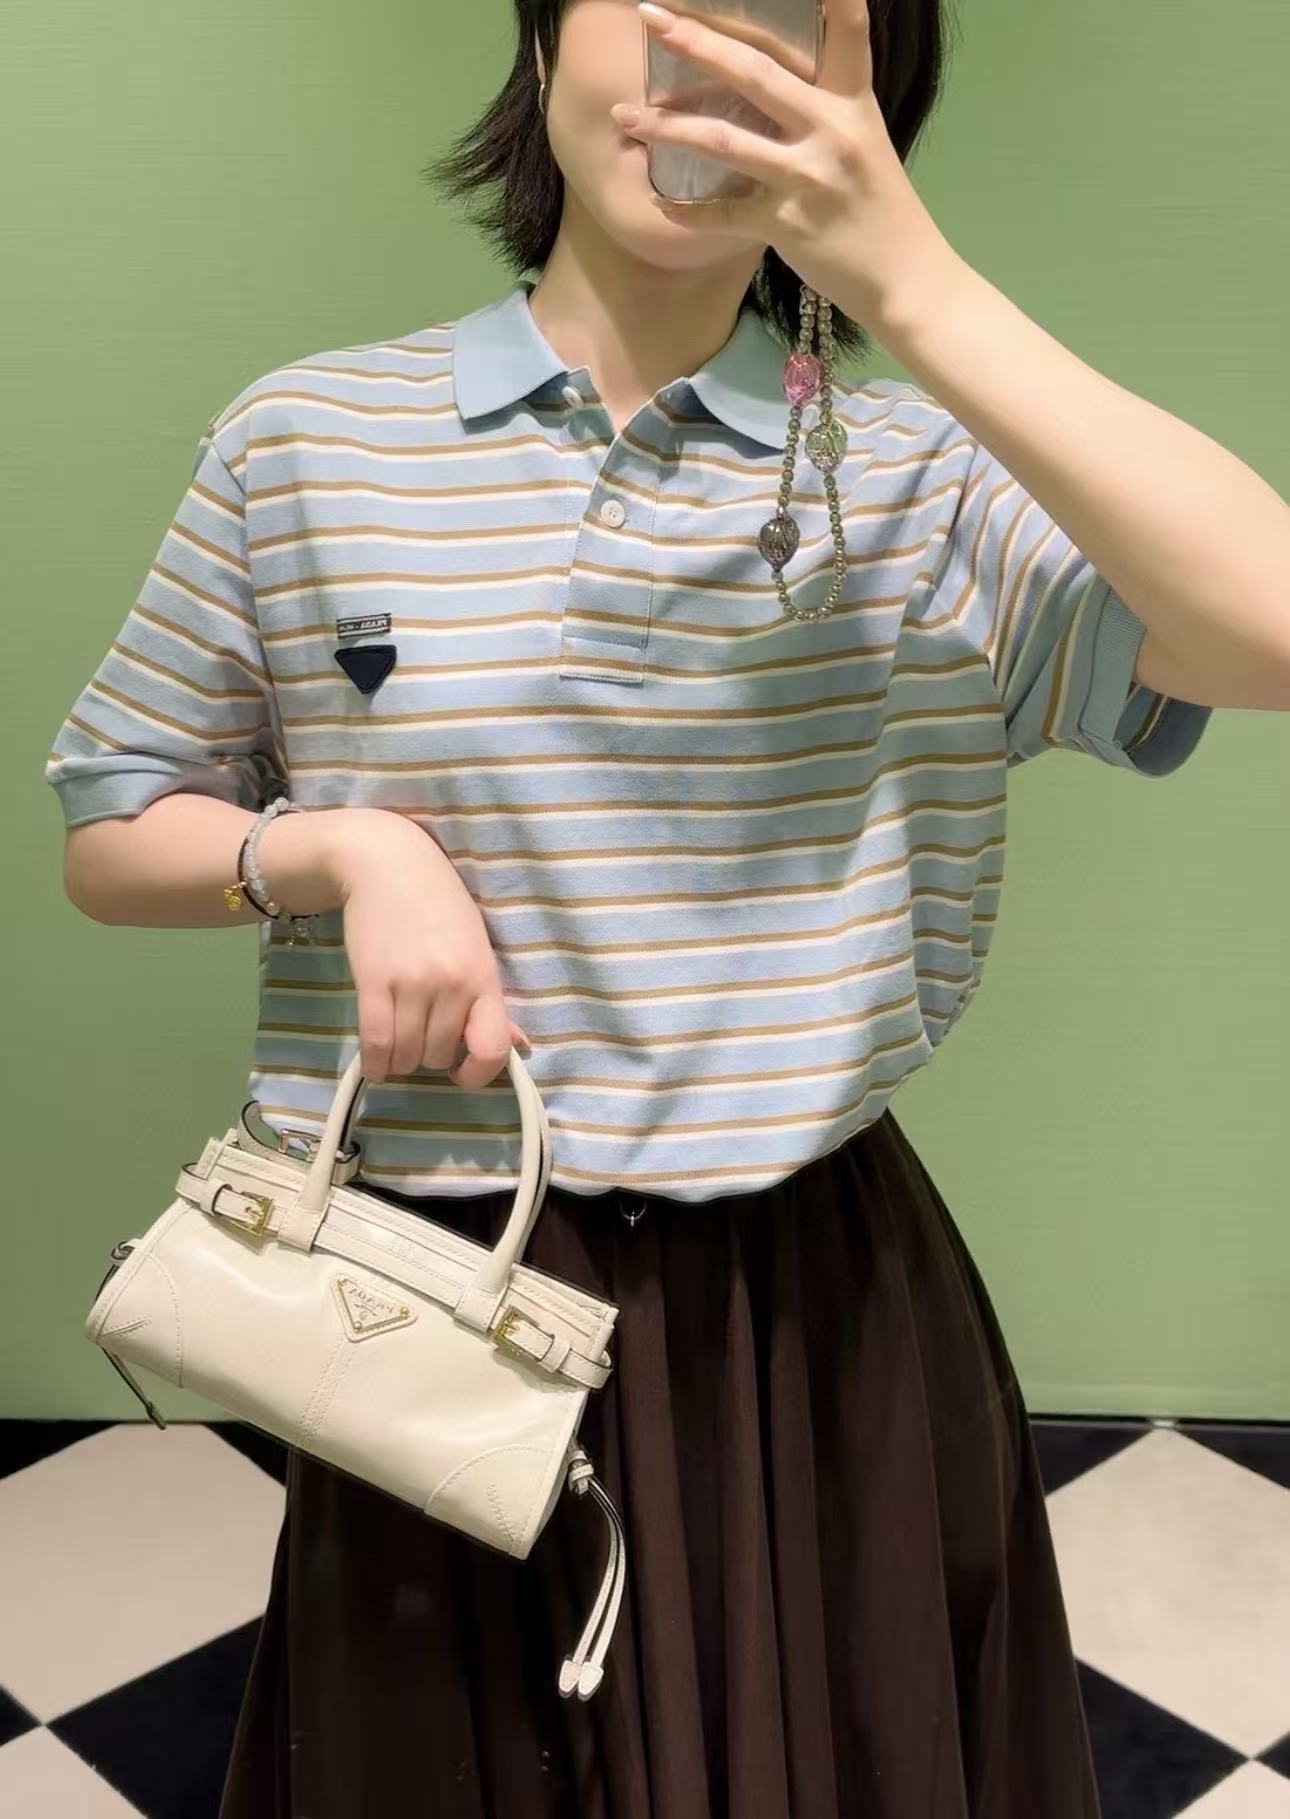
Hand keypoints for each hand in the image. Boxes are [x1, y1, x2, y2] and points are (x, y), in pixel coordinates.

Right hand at [326, 810, 531, 1091]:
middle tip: (423, 1035)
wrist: (386, 863)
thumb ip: (492, 1001)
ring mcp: (411, 984)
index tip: (463, 1071)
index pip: (492, 1048)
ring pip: (407, 1056)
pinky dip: (376, 1062)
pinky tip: (378, 1060)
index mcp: (484, 976)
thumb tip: (519, 1046)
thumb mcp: (476, 946)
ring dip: (402, 1059)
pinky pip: (374, 1044)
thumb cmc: (439, 903)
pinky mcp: (373, 982)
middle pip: (439, 1056)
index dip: (478, 1073)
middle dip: (431, 1056)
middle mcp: (451, 984)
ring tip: (400, 1040)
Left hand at [619, 0, 959, 336]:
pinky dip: (686, 210)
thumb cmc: (881, 212)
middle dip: (697, 41)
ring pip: (723, 140)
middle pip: (754, 72)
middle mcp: (830, 130)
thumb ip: (825, 112)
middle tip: (652, 16)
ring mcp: (806, 177)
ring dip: (667, 126)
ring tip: (625, 116)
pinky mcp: (786, 225)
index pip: (847, 32)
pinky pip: (722, 215)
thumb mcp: (865, 145)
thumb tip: (771, 89)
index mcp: (853, 103)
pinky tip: (658, 201)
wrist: (907, 280)